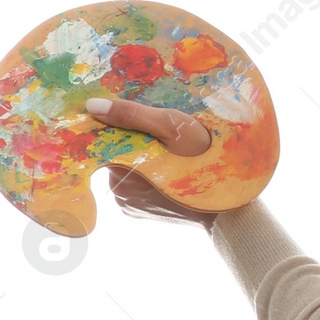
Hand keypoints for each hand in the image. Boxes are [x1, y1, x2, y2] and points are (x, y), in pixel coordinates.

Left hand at [87, 96, 217, 230]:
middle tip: (164, 136)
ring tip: (170, 155)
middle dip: (135, 142)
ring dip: (142, 159)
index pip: (106, 139)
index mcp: (121, 167)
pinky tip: (170, 172)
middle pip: (118, 154)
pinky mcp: (140, 213)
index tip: (139, 118)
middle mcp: (119, 189)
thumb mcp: (171, 126)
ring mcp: (129, 204)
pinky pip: (136, 187)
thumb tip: (92, 106)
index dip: (120, 124)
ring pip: (127, 170)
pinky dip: (148, 177)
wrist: (227, 201)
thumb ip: (132, 115)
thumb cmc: (203, 158)